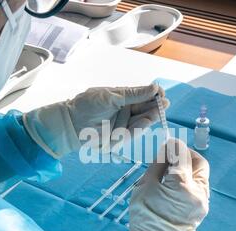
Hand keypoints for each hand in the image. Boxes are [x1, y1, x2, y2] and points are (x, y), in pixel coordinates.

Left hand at [23, 84, 169, 158]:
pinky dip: (141, 126)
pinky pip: (133, 132)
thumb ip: (133, 94)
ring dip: (151, 115)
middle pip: (144, 108)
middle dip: (155, 106)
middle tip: (164, 103)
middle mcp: (124, 111)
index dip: (152, 94)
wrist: (71, 123)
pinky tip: (148, 119)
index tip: (161, 92)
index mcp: (122, 98)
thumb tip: (153, 87)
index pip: (142, 95)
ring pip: (141, 120)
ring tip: (159, 110)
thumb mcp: (112, 96)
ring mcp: (122, 124)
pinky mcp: (119, 137)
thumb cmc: (87, 105)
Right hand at [129, 139, 209, 230]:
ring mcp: (202, 202)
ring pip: (201, 176)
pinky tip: (176, 184)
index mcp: (182, 185)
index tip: (168, 142)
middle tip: (174, 154)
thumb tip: (165, 151)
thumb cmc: (144, 216)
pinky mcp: (201, 210)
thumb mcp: (145, 185)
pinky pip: (200, 188)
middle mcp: (197, 192)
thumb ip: (158, 165)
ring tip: (172, 170)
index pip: (182, 155)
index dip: (174, 146)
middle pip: (200, 164)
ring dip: (190, 168)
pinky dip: (190, 181)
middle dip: (187, 155)